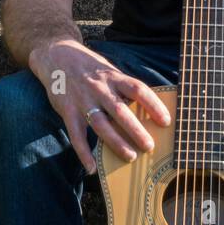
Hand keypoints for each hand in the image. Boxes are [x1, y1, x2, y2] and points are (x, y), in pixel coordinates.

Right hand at [29, 38, 170, 174]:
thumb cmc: (92, 68)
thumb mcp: (110, 71)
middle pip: (120, 111)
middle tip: (149, 146)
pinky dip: (83, 152)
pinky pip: (76, 135)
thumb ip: (125, 88)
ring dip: (116, 142)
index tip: (166, 121)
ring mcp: (82, 100)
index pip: (138, 89)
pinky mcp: (67, 110)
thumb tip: (150, 107)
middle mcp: (99, 88)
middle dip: (136, 130)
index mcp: (114, 77)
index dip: (153, 105)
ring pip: (100, 124)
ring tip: (130, 156)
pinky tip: (92, 168)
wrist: (57, 56)